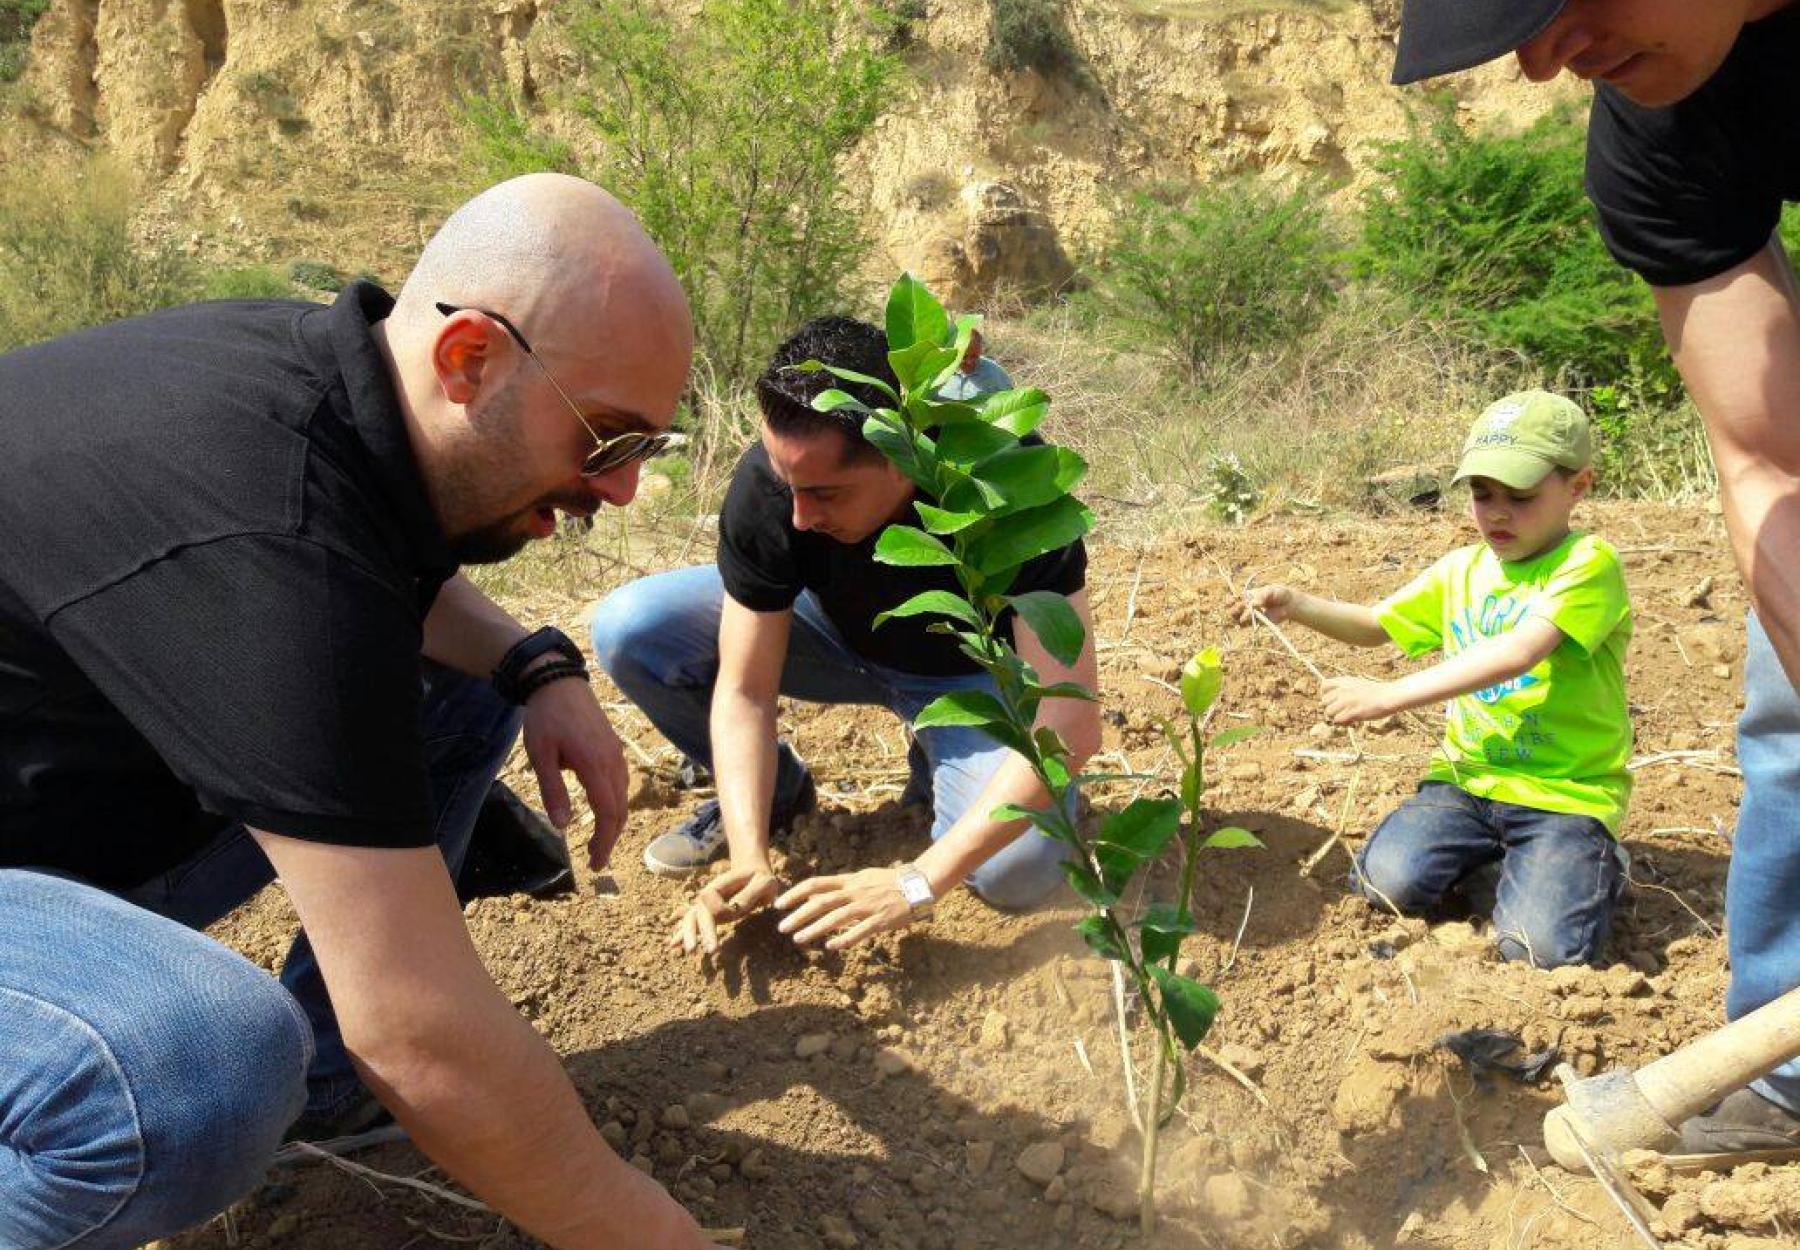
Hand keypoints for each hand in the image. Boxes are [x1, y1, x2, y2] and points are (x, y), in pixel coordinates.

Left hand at [520, 677, 628, 869]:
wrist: (558, 681)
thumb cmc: (546, 718)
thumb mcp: (541, 755)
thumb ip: (553, 790)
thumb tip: (563, 825)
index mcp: (595, 766)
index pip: (608, 813)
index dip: (604, 841)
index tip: (595, 862)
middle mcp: (613, 762)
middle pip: (620, 809)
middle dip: (610, 838)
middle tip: (595, 860)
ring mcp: (616, 754)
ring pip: (623, 797)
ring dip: (613, 822)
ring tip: (598, 840)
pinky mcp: (613, 748)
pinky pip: (621, 783)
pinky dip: (615, 804)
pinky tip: (601, 808)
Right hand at [670, 860, 781, 955]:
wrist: (752, 871)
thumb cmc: (761, 878)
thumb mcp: (764, 883)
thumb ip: (749, 894)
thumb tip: (734, 908)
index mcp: (721, 884)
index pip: (710, 897)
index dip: (720, 907)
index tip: (735, 911)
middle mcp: (709, 895)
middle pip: (699, 912)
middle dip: (703, 931)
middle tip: (713, 950)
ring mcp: (706, 905)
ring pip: (691, 918)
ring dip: (689, 934)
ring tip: (691, 951)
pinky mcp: (708, 914)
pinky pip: (692, 923)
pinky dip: (682, 934)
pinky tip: (673, 945)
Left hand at [775, 867, 917, 950]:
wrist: (918, 884)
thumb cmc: (887, 882)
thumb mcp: (860, 878)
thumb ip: (838, 887)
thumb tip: (814, 895)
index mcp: (849, 880)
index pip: (816, 884)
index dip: (795, 894)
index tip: (779, 904)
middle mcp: (855, 892)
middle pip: (821, 902)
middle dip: (799, 915)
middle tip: (782, 927)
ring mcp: (867, 906)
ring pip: (836, 918)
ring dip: (815, 929)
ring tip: (798, 939)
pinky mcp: (880, 920)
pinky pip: (860, 931)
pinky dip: (845, 939)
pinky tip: (831, 947)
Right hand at [1236, 584, 1296, 625]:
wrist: (1289, 603)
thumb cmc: (1279, 593)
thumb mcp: (1271, 590)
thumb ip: (1262, 595)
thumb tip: (1254, 603)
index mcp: (1247, 596)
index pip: (1233, 598)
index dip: (1230, 600)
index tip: (1232, 600)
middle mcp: (1246, 606)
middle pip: (1233, 610)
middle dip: (1235, 609)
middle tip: (1243, 606)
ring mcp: (1250, 615)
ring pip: (1237, 619)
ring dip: (1239, 617)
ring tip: (1247, 615)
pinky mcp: (1256, 623)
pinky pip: (1246, 626)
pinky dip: (1245, 624)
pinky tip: (1248, 621)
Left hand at [1320, 675, 1398, 724]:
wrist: (1389, 696)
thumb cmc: (1375, 692)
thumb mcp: (1357, 684)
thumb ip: (1344, 689)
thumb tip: (1331, 702)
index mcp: (1344, 681)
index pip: (1324, 685)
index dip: (1326, 694)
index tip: (1333, 700)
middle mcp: (1343, 690)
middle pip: (1324, 701)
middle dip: (1331, 708)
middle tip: (1343, 711)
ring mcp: (1347, 700)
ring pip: (1328, 712)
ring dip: (1336, 716)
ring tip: (1348, 717)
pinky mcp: (1352, 712)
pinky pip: (1337, 720)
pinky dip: (1343, 722)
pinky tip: (1353, 721)